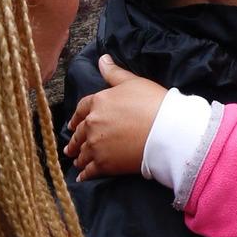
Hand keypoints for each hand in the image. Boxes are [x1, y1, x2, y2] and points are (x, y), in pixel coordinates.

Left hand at [66, 55, 168, 178]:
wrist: (165, 132)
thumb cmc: (152, 103)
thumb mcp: (133, 82)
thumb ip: (114, 72)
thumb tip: (102, 59)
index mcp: (98, 102)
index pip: (81, 109)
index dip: (76, 117)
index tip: (73, 124)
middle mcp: (92, 124)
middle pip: (79, 133)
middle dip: (75, 140)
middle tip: (71, 147)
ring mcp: (96, 146)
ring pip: (83, 153)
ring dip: (79, 157)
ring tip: (77, 162)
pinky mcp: (104, 164)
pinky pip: (89, 171)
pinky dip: (85, 174)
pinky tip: (82, 177)